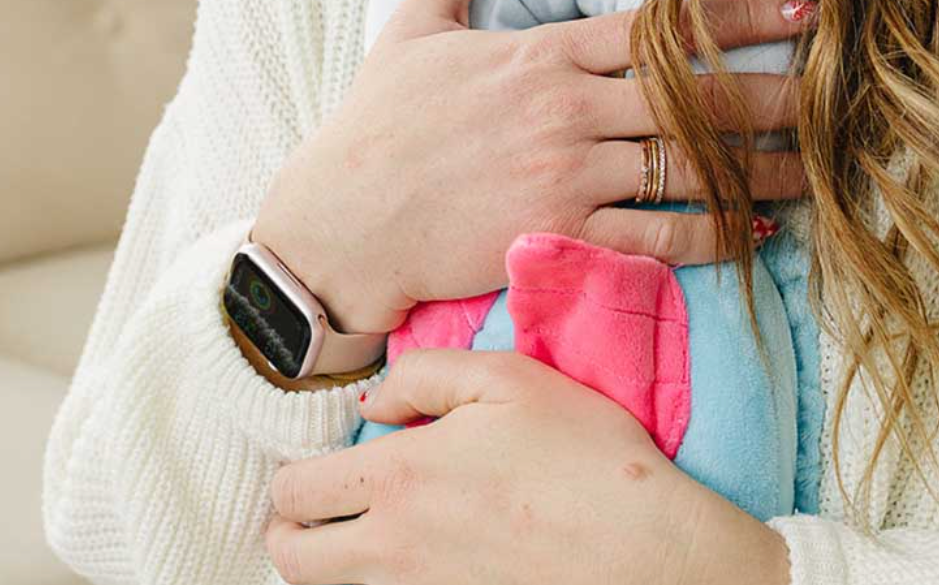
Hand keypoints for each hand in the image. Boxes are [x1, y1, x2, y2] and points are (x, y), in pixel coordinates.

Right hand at [253, 0, 814, 335]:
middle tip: (837, 91)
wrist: (340, 221)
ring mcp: (567, 175)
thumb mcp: (414, 25)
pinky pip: (658, 236)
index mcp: (541, 53)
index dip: (739, 18)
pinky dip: (714, 234)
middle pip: (692, 95)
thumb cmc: (378, 124)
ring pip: (690, 166)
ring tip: (820, 167)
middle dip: (774, 92)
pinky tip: (757, 229)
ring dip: (764, 167)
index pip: (658, 26)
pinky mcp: (560, 235)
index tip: (802, 13)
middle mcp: (567, 109)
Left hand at [265, 348, 789, 584]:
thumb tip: (374, 401)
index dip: (290, 478)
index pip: (294, 493)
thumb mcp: (507, 380)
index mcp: (399, 480)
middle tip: (321, 507)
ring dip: (330, 564)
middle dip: (291, 530)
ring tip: (366, 533)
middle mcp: (393, 553)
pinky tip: (419, 559)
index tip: (316, 466)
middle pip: (290, 561)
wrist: (649, 555)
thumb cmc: (584, 457)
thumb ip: (425, 374)